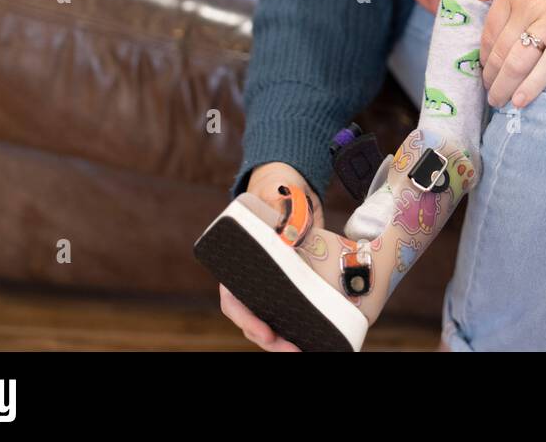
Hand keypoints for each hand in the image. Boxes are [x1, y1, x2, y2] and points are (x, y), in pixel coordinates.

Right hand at [218, 162, 323, 351]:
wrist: (295, 193)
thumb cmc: (279, 196)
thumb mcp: (282, 200)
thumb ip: (286, 212)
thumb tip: (292, 233)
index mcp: (237, 264)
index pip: (233, 300)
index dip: (245, 319)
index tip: (263, 331)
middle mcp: (251, 281)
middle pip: (252, 320)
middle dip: (268, 340)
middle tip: (290, 350)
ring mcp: (270, 287)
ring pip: (270, 324)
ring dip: (283, 342)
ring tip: (302, 351)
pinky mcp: (291, 289)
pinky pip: (289, 316)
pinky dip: (298, 330)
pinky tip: (313, 341)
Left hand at [475, 0, 545, 109]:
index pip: (489, 27)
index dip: (483, 51)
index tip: (483, 65)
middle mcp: (526, 5)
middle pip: (500, 50)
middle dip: (490, 75)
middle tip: (488, 92)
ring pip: (518, 61)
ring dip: (504, 85)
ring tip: (499, 102)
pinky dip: (533, 85)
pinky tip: (522, 101)